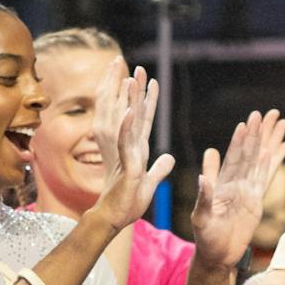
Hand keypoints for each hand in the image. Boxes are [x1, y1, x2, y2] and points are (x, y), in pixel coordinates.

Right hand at [88, 58, 175, 232]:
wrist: (116, 218)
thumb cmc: (129, 203)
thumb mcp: (150, 182)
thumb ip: (159, 168)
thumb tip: (168, 158)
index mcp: (135, 148)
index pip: (142, 118)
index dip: (147, 99)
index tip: (151, 79)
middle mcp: (128, 146)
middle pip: (131, 112)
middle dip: (133, 89)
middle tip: (135, 65)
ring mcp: (124, 153)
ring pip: (126, 120)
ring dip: (129, 98)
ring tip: (131, 77)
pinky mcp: (125, 165)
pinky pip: (126, 141)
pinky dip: (128, 125)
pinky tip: (131, 109)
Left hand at [189, 109, 284, 269]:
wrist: (218, 256)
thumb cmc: (205, 237)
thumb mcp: (201, 216)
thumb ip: (204, 196)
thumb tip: (202, 178)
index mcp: (220, 184)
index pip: (233, 157)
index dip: (239, 140)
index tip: (246, 123)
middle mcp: (235, 184)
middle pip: (249, 153)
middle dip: (258, 133)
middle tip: (267, 113)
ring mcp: (248, 192)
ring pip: (261, 161)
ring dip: (269, 143)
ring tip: (279, 124)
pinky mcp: (257, 202)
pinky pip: (267, 178)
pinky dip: (273, 163)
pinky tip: (280, 149)